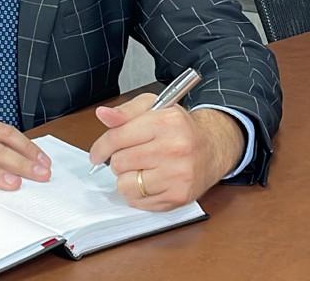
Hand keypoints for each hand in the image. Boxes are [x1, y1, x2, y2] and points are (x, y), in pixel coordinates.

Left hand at [89, 94, 244, 210]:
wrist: (212, 147)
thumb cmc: (179, 126)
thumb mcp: (153, 106)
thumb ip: (125, 111)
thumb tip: (103, 114)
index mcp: (166, 122)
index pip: (117, 137)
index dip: (101, 147)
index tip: (97, 153)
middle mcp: (174, 148)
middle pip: (120, 162)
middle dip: (117, 160)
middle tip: (128, 155)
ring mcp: (178, 175)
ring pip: (126, 185)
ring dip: (126, 178)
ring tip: (138, 168)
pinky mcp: (180, 196)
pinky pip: (139, 202)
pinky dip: (137, 194)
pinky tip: (148, 181)